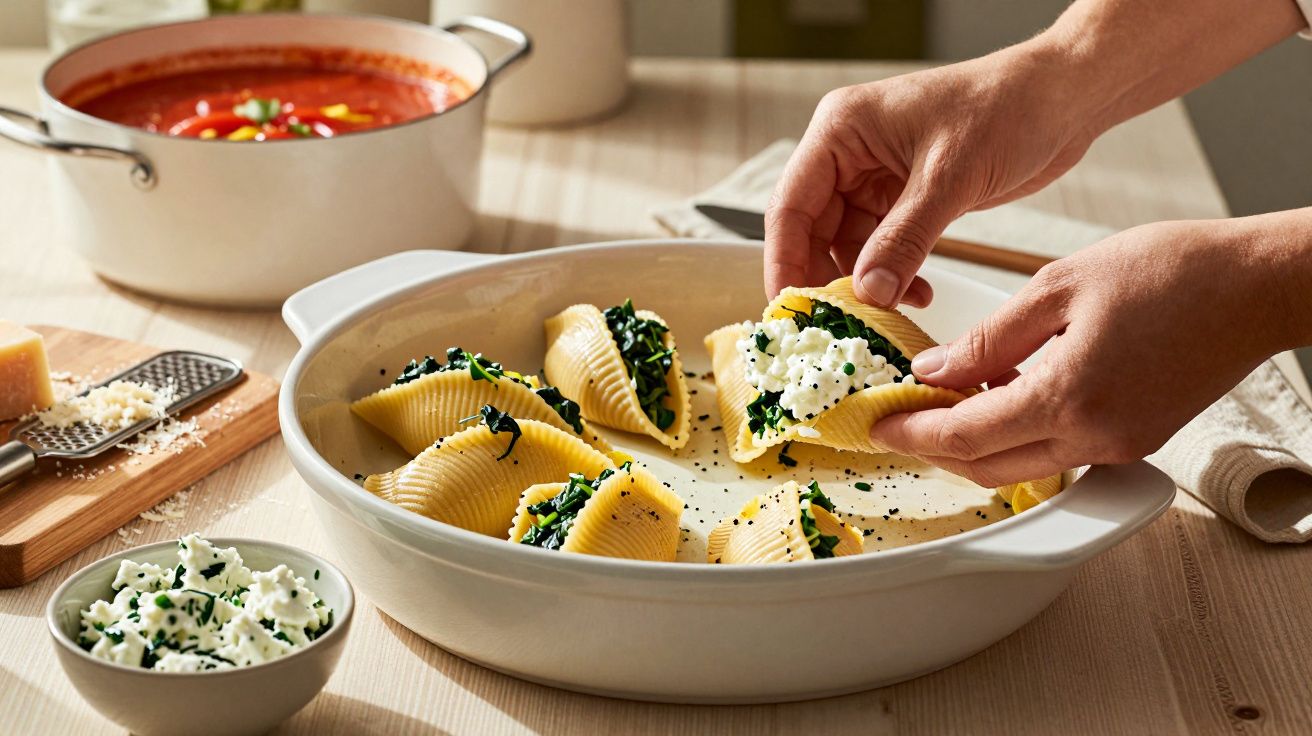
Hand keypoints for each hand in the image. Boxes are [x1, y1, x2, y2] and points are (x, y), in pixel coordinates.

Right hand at [764, 44, 1101, 305]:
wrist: (1063, 98)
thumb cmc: (1006, 110)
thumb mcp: (949, 179)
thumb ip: (903, 240)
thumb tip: (867, 294)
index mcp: (841, 130)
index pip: (790, 205)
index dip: (785, 261)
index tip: (791, 310)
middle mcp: (849, 151)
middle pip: (813, 230)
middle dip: (830, 278)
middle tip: (843, 325)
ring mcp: (875, 174)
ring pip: (848, 244)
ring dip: (869, 281)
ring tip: (895, 309)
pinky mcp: (905, 195)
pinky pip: (882, 246)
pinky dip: (895, 274)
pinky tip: (920, 293)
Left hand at [868, 214, 1311, 486]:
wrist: (1258, 285)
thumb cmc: (1171, 270)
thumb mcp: (1059, 286)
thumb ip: (990, 337)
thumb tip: (936, 370)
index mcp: (1067, 397)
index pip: (963, 435)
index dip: (912, 432)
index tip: (878, 424)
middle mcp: (1094, 437)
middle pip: (987, 466)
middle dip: (934, 447)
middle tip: (898, 420)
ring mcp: (1119, 446)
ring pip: (1022, 465)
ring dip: (976, 443)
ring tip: (943, 400)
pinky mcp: (1136, 440)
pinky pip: (1059, 451)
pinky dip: (1020, 433)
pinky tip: (1003, 395)